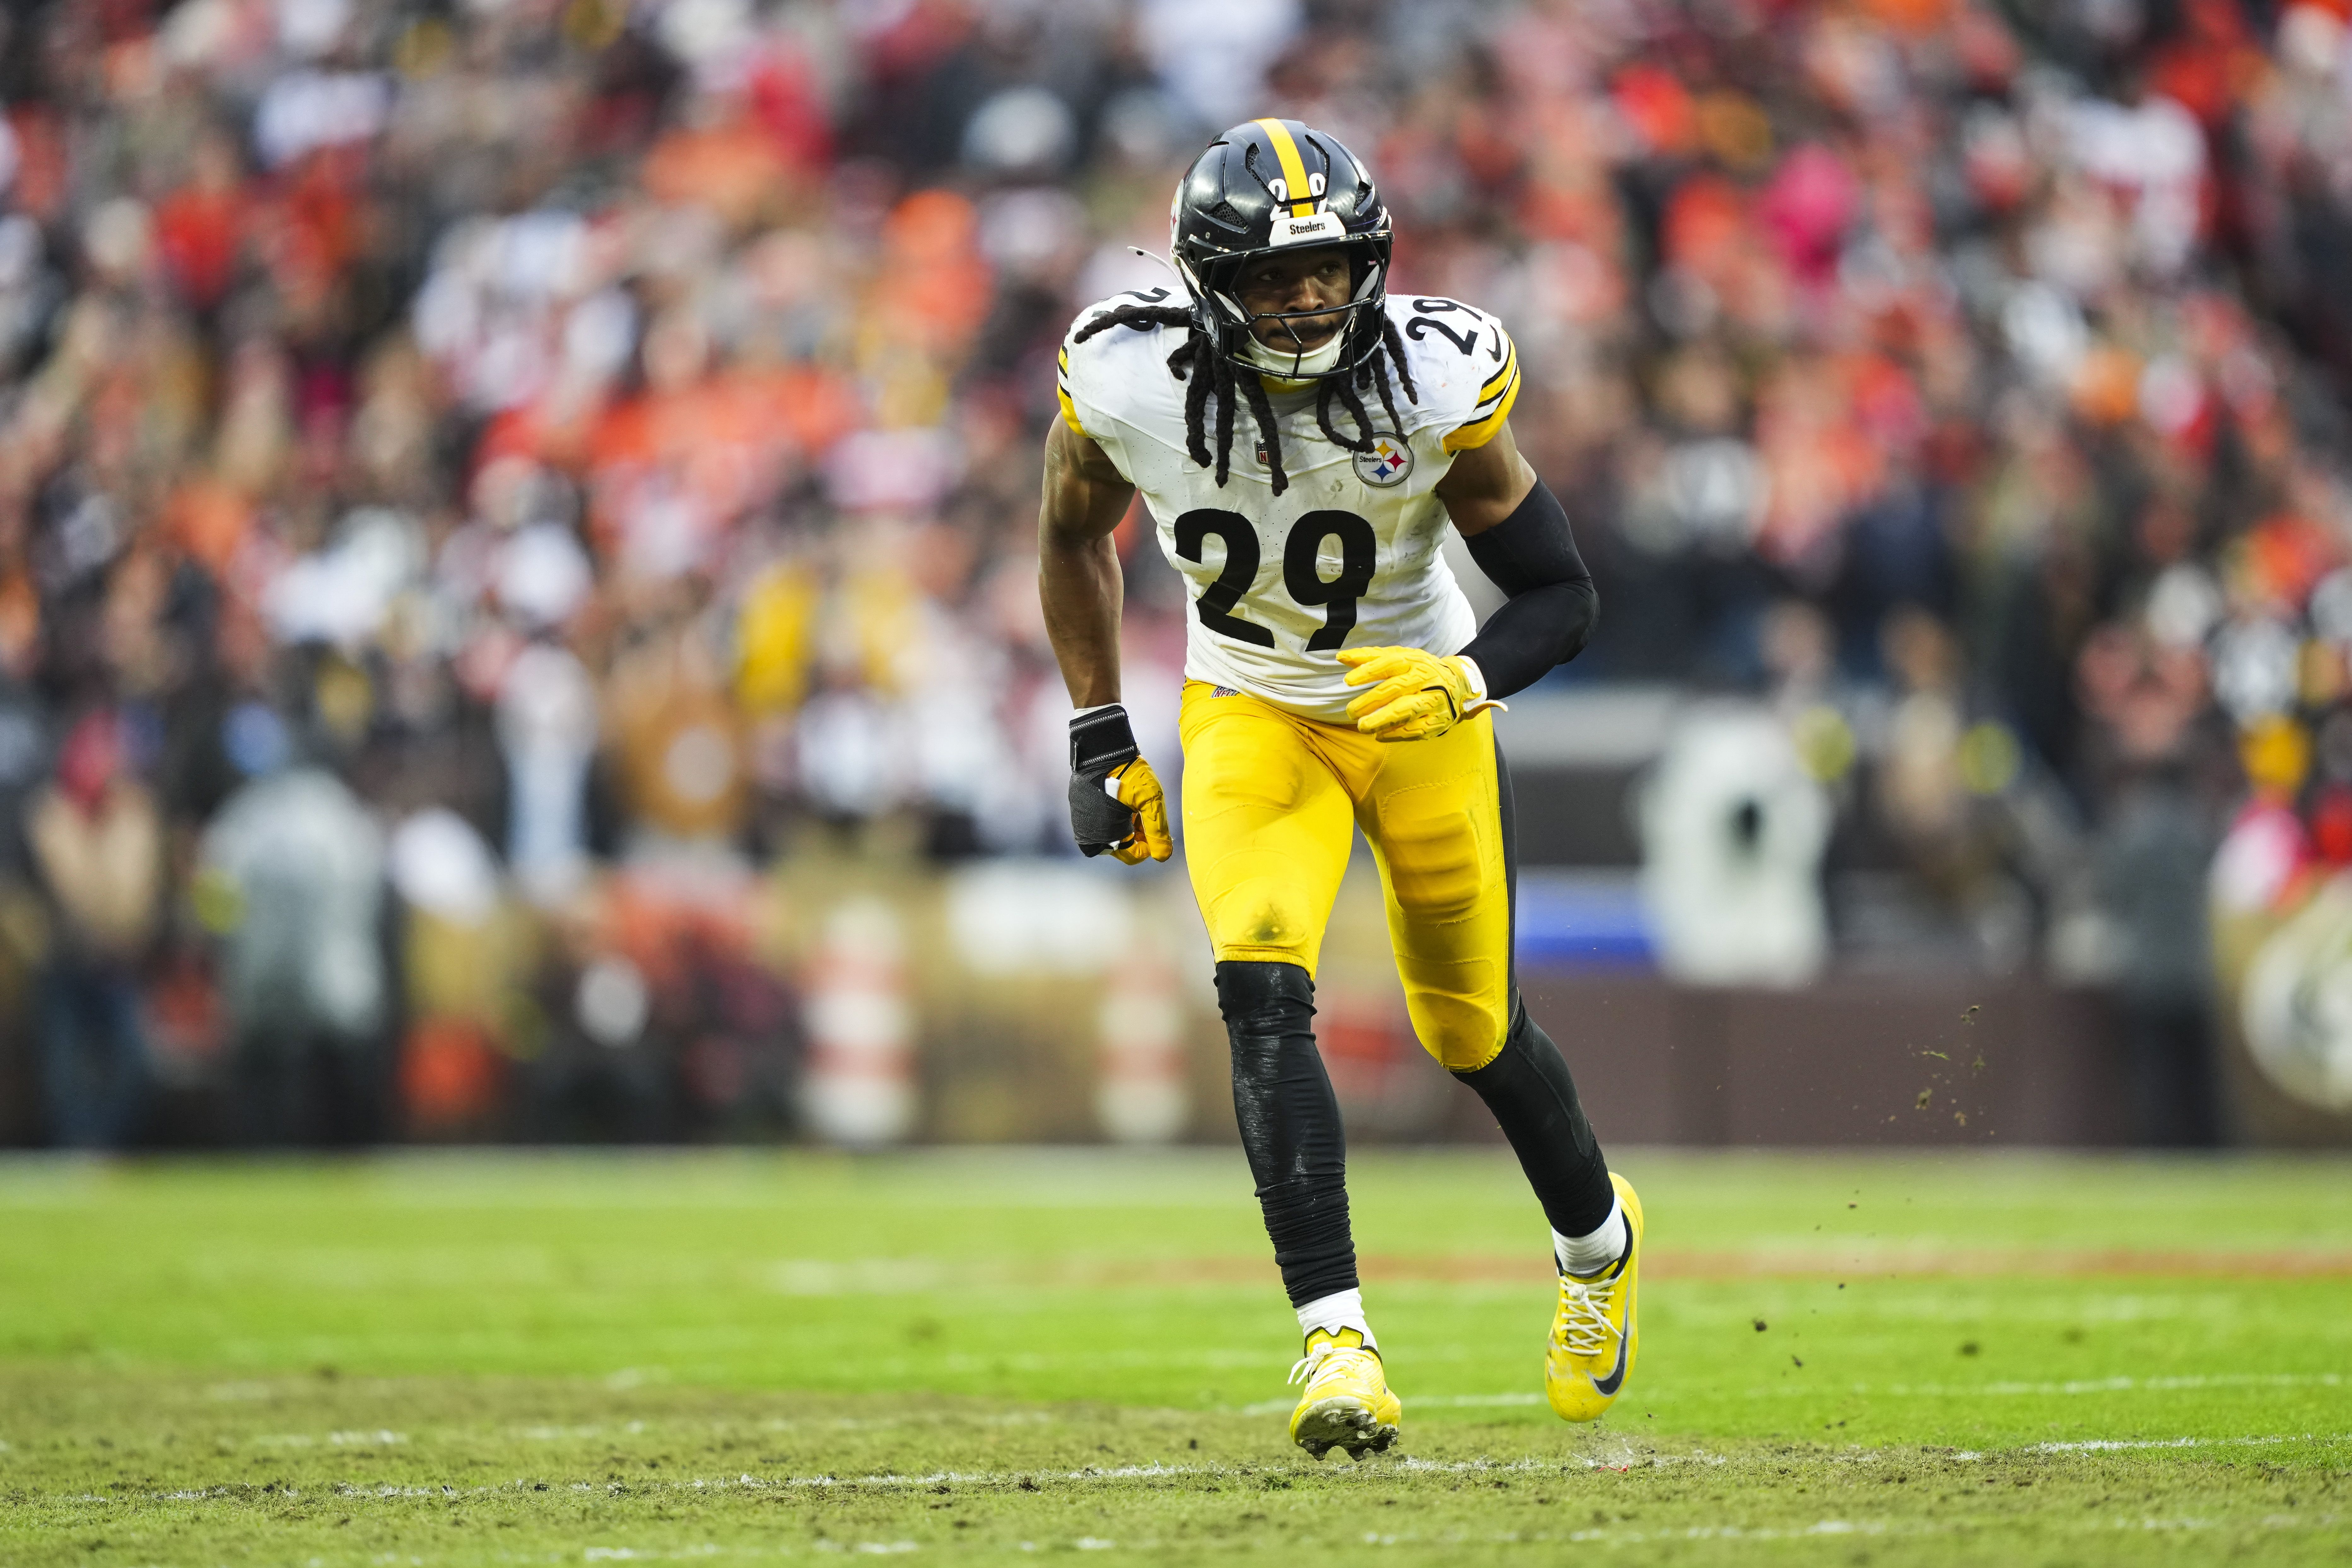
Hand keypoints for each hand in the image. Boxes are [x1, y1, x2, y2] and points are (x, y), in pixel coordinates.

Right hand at [1068, 706, 1173, 862]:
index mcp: (1108, 836)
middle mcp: (1090, 834)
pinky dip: (1111, 818)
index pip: (1133, 855)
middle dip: (1136, 835)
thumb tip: (1163, 857)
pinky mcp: (1077, 809)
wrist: (1102, 748)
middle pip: (1122, 847)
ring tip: (1133, 808)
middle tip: (1144, 815)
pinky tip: (1120, 802)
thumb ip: (1158, 830)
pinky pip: (1097, 823)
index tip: (1156, 828)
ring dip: (1124, 827)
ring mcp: (1081, 822)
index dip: (1150, 845)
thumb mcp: (1151, 800)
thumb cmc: (1129, 773)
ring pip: (1110, 836)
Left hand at [1338, 646, 1489, 742]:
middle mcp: (1425, 680)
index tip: (1348, 681)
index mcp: (1415, 661)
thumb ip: (1370, 657)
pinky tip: (1378, 736)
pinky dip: (1395, 734)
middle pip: (1396, 689)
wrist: (1459, 685)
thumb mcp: (1401, 657)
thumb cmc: (1421, 670)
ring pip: (1406, 711)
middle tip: (1351, 711)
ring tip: (1362, 727)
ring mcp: (1433, 701)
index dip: (1368, 672)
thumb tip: (1340, 657)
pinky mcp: (1437, 721)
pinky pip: (1415, 730)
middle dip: (1371, 701)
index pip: (1390, 663)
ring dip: (1382, 720)